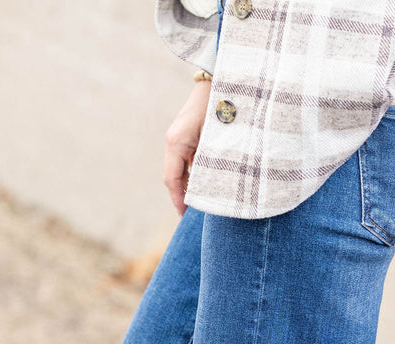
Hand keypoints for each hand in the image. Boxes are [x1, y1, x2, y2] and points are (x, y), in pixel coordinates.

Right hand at [163, 79, 211, 215]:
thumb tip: (210, 188)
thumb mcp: (217, 138)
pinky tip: (208, 183)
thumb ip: (210, 162)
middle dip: (184, 196)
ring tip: (203, 203)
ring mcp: (180, 137)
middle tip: (194, 215)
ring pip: (182, 168)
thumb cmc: (222, 104)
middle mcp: (174, 140)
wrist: (222, 76)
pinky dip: (196, 173)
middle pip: (175, 176)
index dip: (178, 200)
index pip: (172, 179)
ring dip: (191, 185)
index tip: (184, 216)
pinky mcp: (189, 134)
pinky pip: (188, 159)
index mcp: (177, 142)